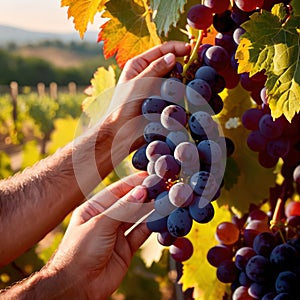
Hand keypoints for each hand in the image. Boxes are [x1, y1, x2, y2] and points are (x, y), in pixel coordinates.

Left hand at [46, 172, 151, 298]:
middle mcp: (106, 219)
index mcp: (94, 208)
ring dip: (150, 210)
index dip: (133, 183)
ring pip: (137, 218)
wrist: (77, 287)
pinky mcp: (126, 248)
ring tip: (165, 200)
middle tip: (162, 187)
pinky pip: (141, 233)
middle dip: (144, 196)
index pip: (117, 191)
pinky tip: (161, 218)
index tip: (149, 176)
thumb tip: (141, 191)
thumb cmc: (80, 252)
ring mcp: (117, 234)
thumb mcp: (100, 224)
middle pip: (129, 203)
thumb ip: (123, 208)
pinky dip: (151, 226)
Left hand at [100, 41, 190, 155]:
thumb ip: (155, 69)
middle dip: (182, 65)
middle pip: (169, 64)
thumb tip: (173, 56)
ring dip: (182, 80)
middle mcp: (148, 75)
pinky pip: (174, 95)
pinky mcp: (161, 102)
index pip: (161, 50)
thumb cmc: (123, 106)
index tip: (191, 49)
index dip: (176, 48)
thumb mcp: (138, 84)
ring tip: (191, 82)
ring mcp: (155, 89)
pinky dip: (180, 94)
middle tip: (194, 68)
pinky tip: (186, 95)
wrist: (120, 132)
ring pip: (174, 79)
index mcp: (139, 65)